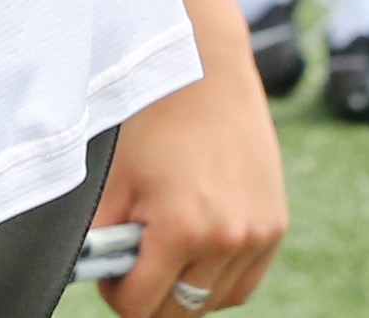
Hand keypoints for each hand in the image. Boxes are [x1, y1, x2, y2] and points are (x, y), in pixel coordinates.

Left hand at [87, 43, 284, 313]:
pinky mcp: (275, 228)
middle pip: (180, 311)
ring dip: (184, 290)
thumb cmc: (151, 121)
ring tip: (162, 252)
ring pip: (213, 301)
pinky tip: (194, 251)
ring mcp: (257, 237)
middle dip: (149, 296)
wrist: (206, 75)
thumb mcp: (114, 178)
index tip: (109, 274)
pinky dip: (218, 280)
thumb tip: (93, 273)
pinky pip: (244, 284)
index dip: (117, 296)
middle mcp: (227, 239)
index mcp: (181, 228)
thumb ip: (101, 235)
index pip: (142, 305)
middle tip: (131, 265)